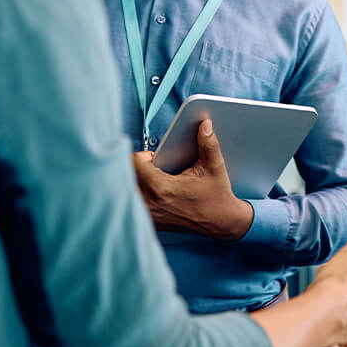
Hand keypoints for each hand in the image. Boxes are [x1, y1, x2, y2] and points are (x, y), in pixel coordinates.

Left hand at [132, 118, 253, 240]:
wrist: (221, 222)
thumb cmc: (216, 195)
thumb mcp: (213, 167)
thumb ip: (207, 143)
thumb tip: (204, 124)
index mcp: (161, 188)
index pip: (133, 162)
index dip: (143, 156)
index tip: (154, 158)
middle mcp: (150, 203)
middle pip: (125, 176)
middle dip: (136, 168)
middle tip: (151, 167)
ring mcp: (148, 215)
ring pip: (126, 191)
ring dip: (134, 182)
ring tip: (150, 179)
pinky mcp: (149, 222)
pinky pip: (133, 204)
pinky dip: (138, 196)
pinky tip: (152, 194)